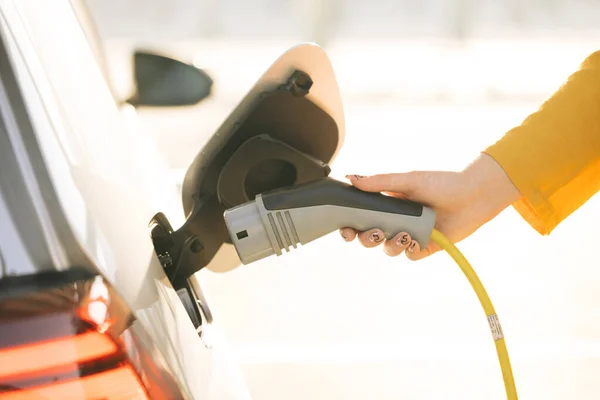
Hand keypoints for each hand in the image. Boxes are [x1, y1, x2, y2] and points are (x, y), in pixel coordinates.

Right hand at [340, 153, 520, 259]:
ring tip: (404, 235)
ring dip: (390, 245)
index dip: (350, 226)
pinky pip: (410, 255)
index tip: (346, 230)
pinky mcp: (425, 246)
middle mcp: (396, 221)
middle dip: (368, 239)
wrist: (473, 195)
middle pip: (370, 237)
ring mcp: (410, 234)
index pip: (361, 218)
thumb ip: (379, 182)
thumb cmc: (442, 183)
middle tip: (377, 232)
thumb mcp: (407, 180)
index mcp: (387, 204)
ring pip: (388, 249)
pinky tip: (417, 240)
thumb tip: (351, 178)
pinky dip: (410, 249)